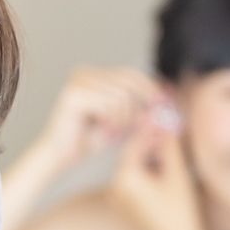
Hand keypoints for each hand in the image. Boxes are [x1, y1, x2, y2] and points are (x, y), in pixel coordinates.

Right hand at [36, 68, 161, 172]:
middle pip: (128, 83)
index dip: (150, 89)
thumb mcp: (122, 122)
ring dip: (123, 119)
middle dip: (139, 106)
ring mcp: (77, 82)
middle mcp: (83, 73)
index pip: (131, 74)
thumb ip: (141, 109)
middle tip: (138, 126)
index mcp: (93, 74)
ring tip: (111, 132)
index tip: (164, 105)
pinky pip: (109, 104)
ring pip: (122, 96)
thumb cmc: (89, 141)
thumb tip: (168, 97)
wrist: (60, 157)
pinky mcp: (74, 95)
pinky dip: (112, 122)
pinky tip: (102, 131)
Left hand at [110, 107, 211, 229]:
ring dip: (152, 157)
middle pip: (134, 154)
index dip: (153, 130)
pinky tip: (166, 169)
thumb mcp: (176, 174)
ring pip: (135, 167)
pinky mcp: (126, 206)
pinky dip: (149, 172)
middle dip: (152, 143)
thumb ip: (169, 146)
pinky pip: (135, 181)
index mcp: (124, 178)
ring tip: (173, 149)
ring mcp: (118, 198)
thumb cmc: (180, 212)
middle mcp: (115, 187)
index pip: (136, 143)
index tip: (166, 119)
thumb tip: (166, 123)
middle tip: (171, 130)